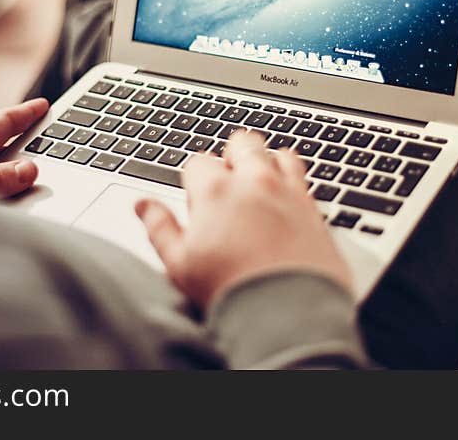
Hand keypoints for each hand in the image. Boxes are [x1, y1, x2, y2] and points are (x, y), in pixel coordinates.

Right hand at [135, 131, 350, 308]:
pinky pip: (305, 176)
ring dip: (267, 162)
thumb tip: (142, 205)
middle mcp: (254, 182)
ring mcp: (288, 192)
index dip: (196, 179)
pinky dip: (293, 180)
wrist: (288, 314)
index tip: (198, 199)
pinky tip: (287, 198)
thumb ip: (159, 227)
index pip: (199, 162)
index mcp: (215, 191)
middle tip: (229, 181)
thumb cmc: (231, 292)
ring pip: (278, 154)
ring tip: (260, 184)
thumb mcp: (180, 264)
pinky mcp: (314, 208)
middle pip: (242, 143)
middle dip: (233, 155)